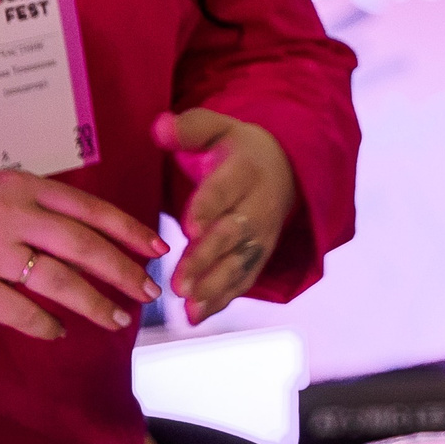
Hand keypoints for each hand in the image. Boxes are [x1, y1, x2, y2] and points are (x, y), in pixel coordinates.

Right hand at [0, 172, 163, 339]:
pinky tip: (58, 331)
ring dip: (94, 304)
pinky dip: (46, 325)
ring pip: (60, 282)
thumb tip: (88, 232)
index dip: (129, 231)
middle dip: (124, 272)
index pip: (90, 209)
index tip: (157, 250)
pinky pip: (21, 313)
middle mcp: (10, 215)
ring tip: (115, 319)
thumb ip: (35, 204)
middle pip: (85, 246)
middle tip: (148, 292)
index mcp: (20, 186)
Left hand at [154, 109, 297, 323]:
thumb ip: (189, 128)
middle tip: (180, 283)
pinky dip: (221, 299)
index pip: (225, 190)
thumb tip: (160, 127)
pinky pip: (242, 280)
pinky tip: (196, 316)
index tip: (189, 227)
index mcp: (245, 170)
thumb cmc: (236, 149)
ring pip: (239, 264)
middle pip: (232, 235)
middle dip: (207, 260)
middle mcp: (257, 207)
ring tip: (188, 307)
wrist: (284, 170)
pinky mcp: (257, 257)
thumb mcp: (216, 128)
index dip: (209, 208)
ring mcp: (260, 236)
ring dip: (214, 287)